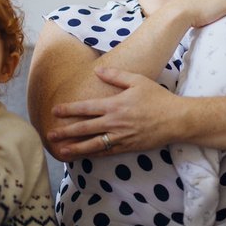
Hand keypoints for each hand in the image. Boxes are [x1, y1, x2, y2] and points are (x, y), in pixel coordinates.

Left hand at [46, 67, 178, 159]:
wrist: (175, 119)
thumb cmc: (157, 97)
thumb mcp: (137, 81)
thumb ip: (115, 76)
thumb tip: (98, 70)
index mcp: (115, 105)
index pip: (86, 108)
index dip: (69, 110)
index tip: (55, 111)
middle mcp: (115, 123)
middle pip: (85, 128)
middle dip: (66, 132)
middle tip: (50, 135)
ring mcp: (121, 137)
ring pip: (93, 144)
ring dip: (76, 147)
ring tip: (61, 151)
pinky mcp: (128, 147)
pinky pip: (107, 151)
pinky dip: (94, 154)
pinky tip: (84, 155)